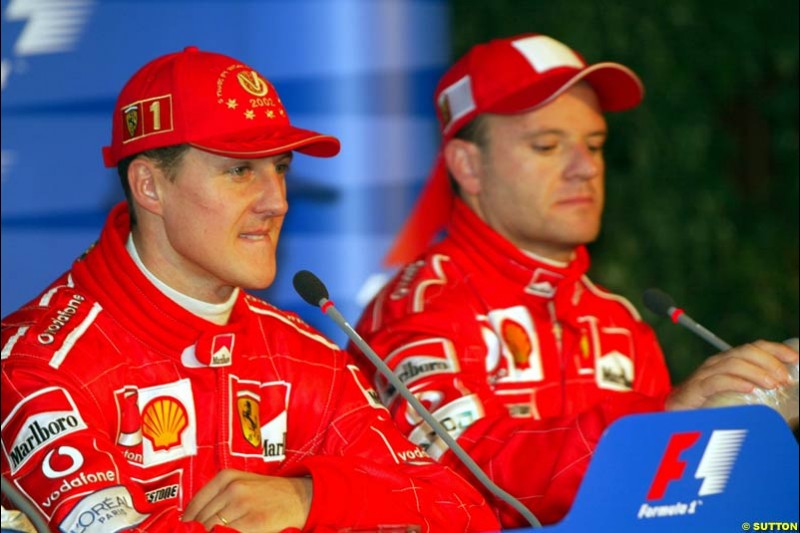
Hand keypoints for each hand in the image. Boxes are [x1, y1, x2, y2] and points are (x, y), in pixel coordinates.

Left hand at [182, 469, 312, 531]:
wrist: (296, 497)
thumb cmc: (267, 492)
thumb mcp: (241, 483)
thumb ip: (218, 495)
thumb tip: (191, 516)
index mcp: (227, 477)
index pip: (196, 503)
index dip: (189, 517)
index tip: (186, 524)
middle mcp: (232, 489)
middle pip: (202, 518)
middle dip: (201, 527)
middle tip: (203, 529)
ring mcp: (241, 506)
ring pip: (213, 527)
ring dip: (214, 531)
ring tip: (224, 528)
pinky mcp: (251, 523)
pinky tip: (235, 530)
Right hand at [665, 340, 798, 410]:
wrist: (673, 415)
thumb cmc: (707, 408)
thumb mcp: (735, 398)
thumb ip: (756, 398)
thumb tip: (790, 413)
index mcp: (727, 362)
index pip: (753, 347)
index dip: (775, 349)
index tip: (795, 359)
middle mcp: (716, 363)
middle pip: (745, 352)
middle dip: (769, 362)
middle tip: (784, 379)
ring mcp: (704, 375)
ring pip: (732, 364)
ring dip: (756, 372)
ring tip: (772, 384)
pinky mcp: (695, 389)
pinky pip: (716, 381)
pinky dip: (735, 382)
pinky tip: (749, 388)